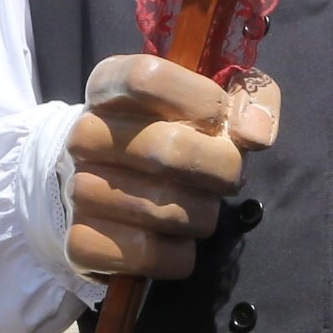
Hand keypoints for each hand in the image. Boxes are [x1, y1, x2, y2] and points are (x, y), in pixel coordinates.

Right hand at [62, 56, 279, 279]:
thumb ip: (248, 100)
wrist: (107, 187)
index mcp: (109, 86)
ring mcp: (76, 188)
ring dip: (202, 216)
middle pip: (168, 149)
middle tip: (229, 178)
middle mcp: (84, 134)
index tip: (222, 121)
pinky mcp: (79, 241)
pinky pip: (147, 253)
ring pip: (165, 209)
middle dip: (221, 170)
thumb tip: (256, 133)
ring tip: (199, 208)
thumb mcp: (209, 101)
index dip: (202, 101)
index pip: (147, 78)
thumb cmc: (172, 135)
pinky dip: (178, 255)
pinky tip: (175, 240)